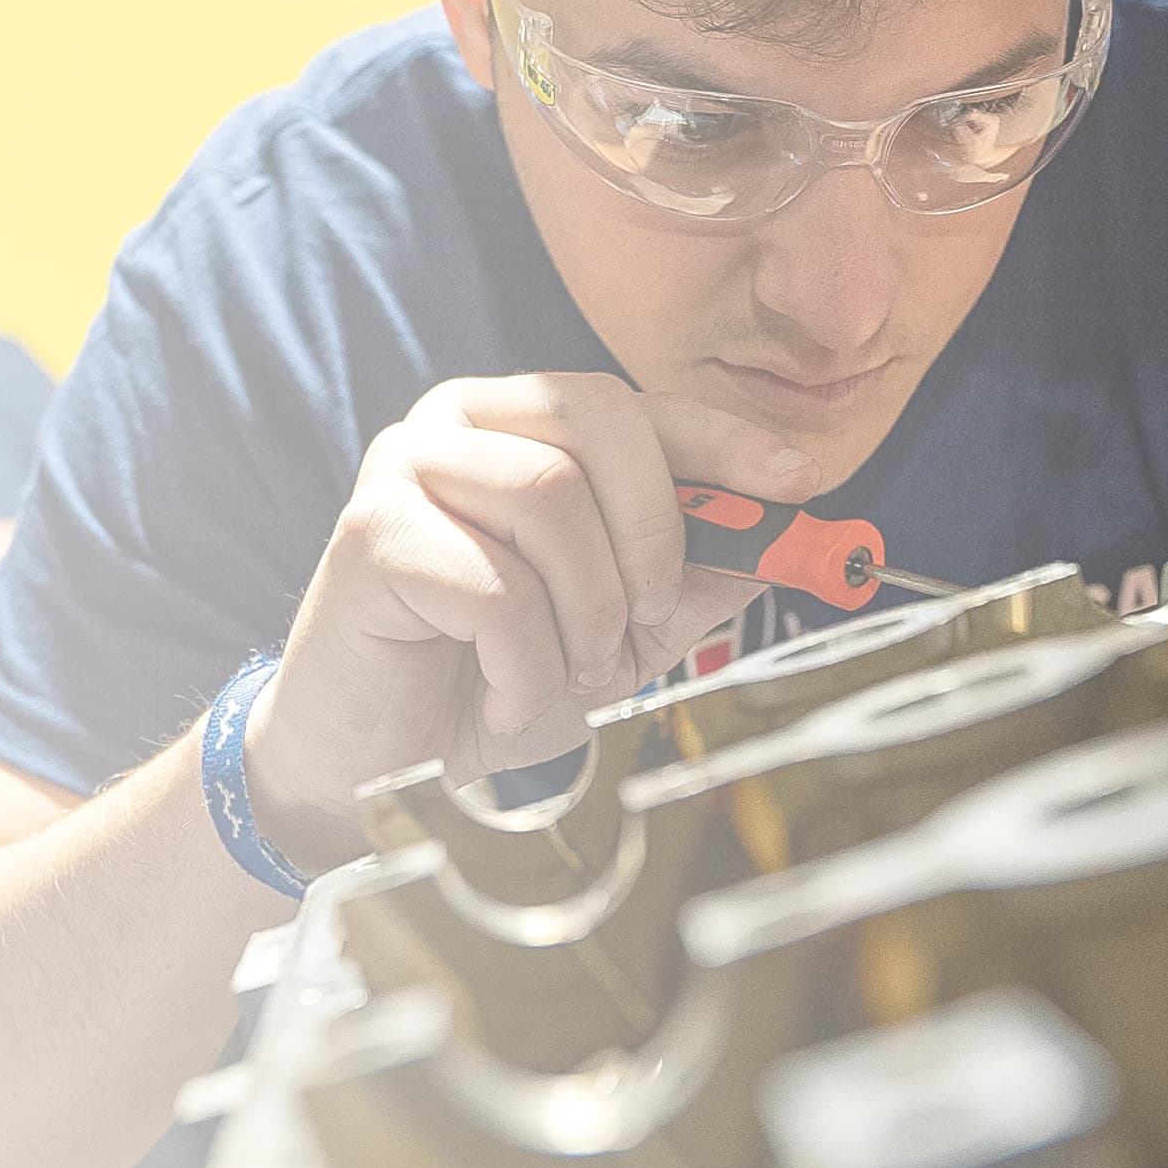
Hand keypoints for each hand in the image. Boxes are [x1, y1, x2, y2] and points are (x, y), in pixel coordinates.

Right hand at [239, 373, 809, 875]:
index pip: (637, 404)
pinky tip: (499, 699)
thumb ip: (694, 577)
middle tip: (643, 625)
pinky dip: (524, 665)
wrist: (369, 764)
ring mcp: (403, 466)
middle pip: (595, 420)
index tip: (799, 481)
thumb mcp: (618, 630)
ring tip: (562, 674)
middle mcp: (456, 421)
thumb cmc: (484, 679)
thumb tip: (787, 540)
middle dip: (649, 534)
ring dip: (584, 616)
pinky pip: (494, 586)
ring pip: (549, 500)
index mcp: (517, 423)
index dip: (723, 439)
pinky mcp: (369, 533)